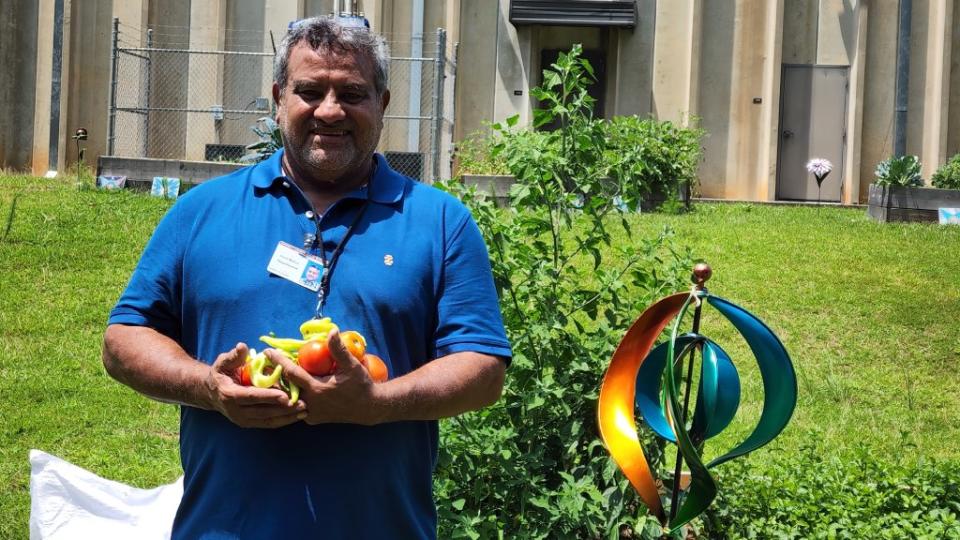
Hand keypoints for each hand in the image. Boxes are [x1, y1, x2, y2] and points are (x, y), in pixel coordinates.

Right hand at [203, 342, 306, 427]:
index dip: (268, 397)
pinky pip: (268, 423)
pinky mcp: (249, 423)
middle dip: (284, 409)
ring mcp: (242, 420)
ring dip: (287, 417)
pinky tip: (297, 416)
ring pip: (267, 420)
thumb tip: (242, 347)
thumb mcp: (223, 362)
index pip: (251, 396)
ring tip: (304, 411)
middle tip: (303, 404)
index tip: (285, 396)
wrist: (212, 392)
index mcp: (229, 394)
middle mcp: (235, 411)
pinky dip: (283, 421)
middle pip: (263, 411)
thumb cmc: (221, 373)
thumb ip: (233, 356)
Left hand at [265, 330, 382, 424]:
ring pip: (289, 400)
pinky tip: (285, 391)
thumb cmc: (361, 385)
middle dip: (273, 376)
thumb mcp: (351, 366)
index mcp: (317, 389)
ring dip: (279, 389)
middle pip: (284, 389)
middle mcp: (310, 403)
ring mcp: (310, 413)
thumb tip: (331, 331)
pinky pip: (297, 408)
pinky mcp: (313, 418)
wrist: (369, 408)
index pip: (292, 373)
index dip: (279, 361)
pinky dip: (290, 399)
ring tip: (269, 377)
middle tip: (262, 365)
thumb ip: (338, 349)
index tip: (267, 352)